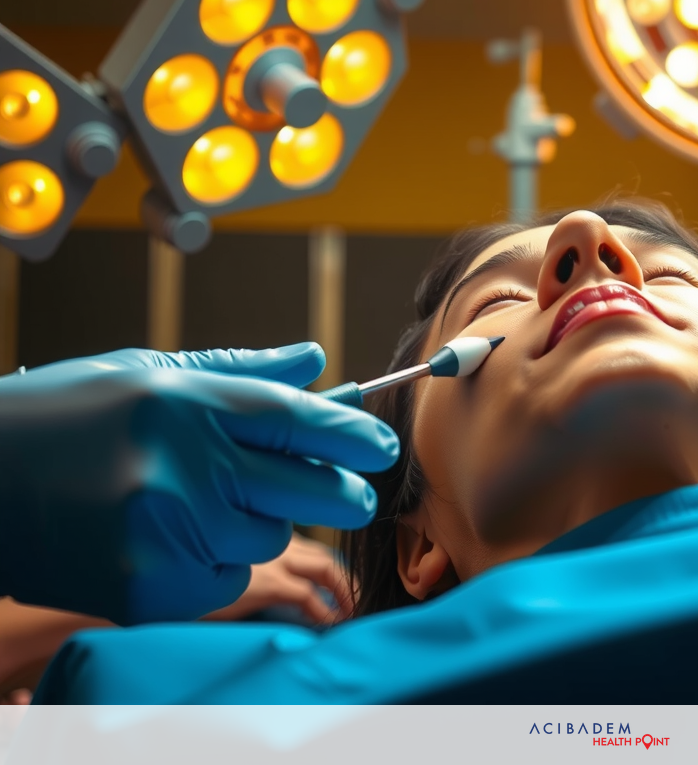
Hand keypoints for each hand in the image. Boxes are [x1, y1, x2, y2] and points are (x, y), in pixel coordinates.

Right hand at [0, 344, 398, 624]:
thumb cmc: (64, 418)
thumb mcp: (148, 373)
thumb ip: (241, 372)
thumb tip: (316, 360)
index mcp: (186, 403)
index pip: (300, 421)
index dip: (353, 433)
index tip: (382, 444)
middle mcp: (182, 467)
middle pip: (309, 489)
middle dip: (344, 491)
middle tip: (353, 490)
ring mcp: (164, 532)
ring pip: (266, 536)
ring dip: (256, 522)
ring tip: (203, 502)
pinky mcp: (148, 587)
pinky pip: (225, 577)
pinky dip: (214, 560)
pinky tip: (170, 537)